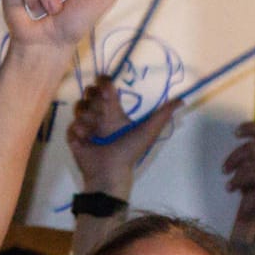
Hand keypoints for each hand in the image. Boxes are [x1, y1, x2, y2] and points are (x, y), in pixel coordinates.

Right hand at [65, 75, 180, 195]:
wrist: (110, 171)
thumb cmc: (129, 151)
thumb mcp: (148, 131)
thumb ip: (163, 114)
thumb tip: (182, 100)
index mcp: (113, 110)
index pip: (104, 85)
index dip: (103, 83)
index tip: (106, 90)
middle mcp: (98, 114)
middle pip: (89, 92)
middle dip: (95, 102)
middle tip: (103, 116)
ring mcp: (85, 124)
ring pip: (79, 106)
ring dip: (89, 119)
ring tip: (97, 134)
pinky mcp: (73, 134)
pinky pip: (72, 124)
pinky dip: (80, 132)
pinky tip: (88, 141)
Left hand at [224, 122, 254, 230]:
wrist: (240, 217)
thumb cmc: (232, 191)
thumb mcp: (232, 171)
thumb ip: (231, 158)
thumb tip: (213, 142)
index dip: (250, 128)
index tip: (235, 132)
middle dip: (236, 156)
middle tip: (223, 169)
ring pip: (253, 162)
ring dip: (236, 170)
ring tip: (227, 181)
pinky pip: (254, 175)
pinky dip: (239, 180)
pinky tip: (230, 188)